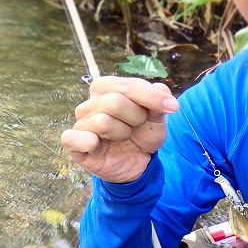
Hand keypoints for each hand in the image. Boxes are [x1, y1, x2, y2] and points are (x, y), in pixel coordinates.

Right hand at [60, 76, 178, 182]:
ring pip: (104, 121)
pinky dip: (90, 142)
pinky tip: (99, 146)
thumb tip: (162, 91)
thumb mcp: (157, 117)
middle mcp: (89, 103)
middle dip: (136, 117)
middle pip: (115, 102)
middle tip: (137, 127)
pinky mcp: (74, 143)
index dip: (151, 96)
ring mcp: (81, 123)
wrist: (137, 162)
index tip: (173, 107)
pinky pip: (75, 138)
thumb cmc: (142, 134)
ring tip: (123, 137)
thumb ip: (158, 101)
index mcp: (106, 88)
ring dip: (122, 133)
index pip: (127, 85)